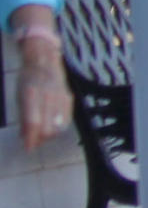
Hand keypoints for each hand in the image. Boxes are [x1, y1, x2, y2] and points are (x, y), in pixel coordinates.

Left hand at [14, 26, 67, 150]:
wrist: (44, 60)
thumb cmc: (27, 78)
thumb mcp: (19, 96)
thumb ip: (23, 117)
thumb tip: (25, 138)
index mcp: (31, 94)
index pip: (34, 122)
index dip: (31, 138)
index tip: (27, 148)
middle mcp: (48, 96)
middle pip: (49, 128)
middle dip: (40, 139)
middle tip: (32, 141)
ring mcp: (61, 97)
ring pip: (59, 127)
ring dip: (49, 135)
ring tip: (40, 135)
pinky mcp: (69, 98)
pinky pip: (66, 120)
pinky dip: (58, 127)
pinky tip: (51, 127)